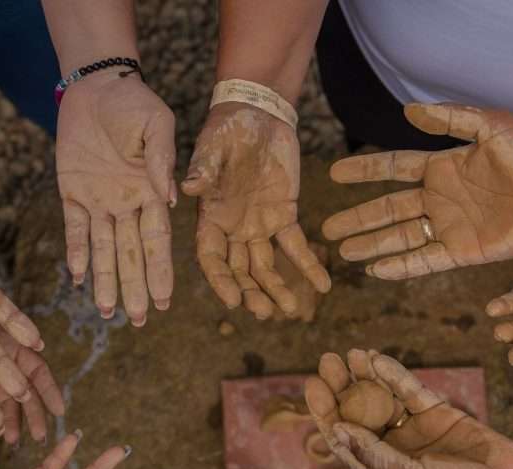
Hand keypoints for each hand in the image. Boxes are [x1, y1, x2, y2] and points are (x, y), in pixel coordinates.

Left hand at [0, 319, 63, 444]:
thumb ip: (1, 330)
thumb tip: (38, 345)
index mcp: (10, 343)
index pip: (36, 370)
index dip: (49, 390)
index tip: (59, 411)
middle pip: (23, 391)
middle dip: (33, 415)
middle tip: (39, 437)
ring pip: (1, 401)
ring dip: (9, 421)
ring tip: (10, 440)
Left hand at [57, 73, 176, 324]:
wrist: (97, 86)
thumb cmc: (134, 103)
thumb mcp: (157, 126)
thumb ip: (162, 162)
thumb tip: (171, 201)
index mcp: (152, 193)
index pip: (157, 242)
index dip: (159, 273)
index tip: (163, 301)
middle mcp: (127, 205)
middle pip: (132, 255)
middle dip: (134, 288)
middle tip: (137, 320)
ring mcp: (99, 202)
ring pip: (104, 250)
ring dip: (106, 281)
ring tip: (109, 312)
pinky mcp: (72, 192)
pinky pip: (74, 228)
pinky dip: (77, 252)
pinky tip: (79, 278)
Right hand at [182, 103, 330, 318]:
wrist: (258, 113)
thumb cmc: (228, 129)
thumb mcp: (213, 148)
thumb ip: (204, 170)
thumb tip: (188, 186)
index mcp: (210, 218)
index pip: (211, 259)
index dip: (221, 281)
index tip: (233, 301)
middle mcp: (232, 229)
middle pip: (240, 270)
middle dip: (252, 293)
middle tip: (267, 313)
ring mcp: (258, 225)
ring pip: (266, 266)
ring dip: (277, 288)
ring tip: (291, 309)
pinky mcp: (284, 216)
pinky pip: (296, 246)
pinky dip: (309, 266)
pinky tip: (324, 286)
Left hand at [305, 350, 512, 468]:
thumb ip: (374, 456)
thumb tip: (336, 430)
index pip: (344, 440)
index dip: (325, 412)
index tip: (311, 386)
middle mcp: (394, 450)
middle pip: (358, 414)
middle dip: (341, 388)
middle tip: (326, 361)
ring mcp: (415, 431)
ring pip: (382, 398)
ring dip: (365, 376)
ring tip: (350, 353)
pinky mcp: (438, 414)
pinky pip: (410, 390)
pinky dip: (393, 374)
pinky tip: (376, 359)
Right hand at [323, 103, 512, 279]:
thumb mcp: (490, 126)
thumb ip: (450, 118)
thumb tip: (406, 111)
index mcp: (443, 168)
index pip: (394, 169)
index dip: (365, 171)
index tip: (335, 174)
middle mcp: (440, 199)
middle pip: (388, 210)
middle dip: (357, 219)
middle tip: (326, 229)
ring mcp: (449, 227)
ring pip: (400, 238)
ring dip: (371, 245)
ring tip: (343, 251)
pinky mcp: (462, 253)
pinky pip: (424, 261)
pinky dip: (400, 267)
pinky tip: (375, 271)